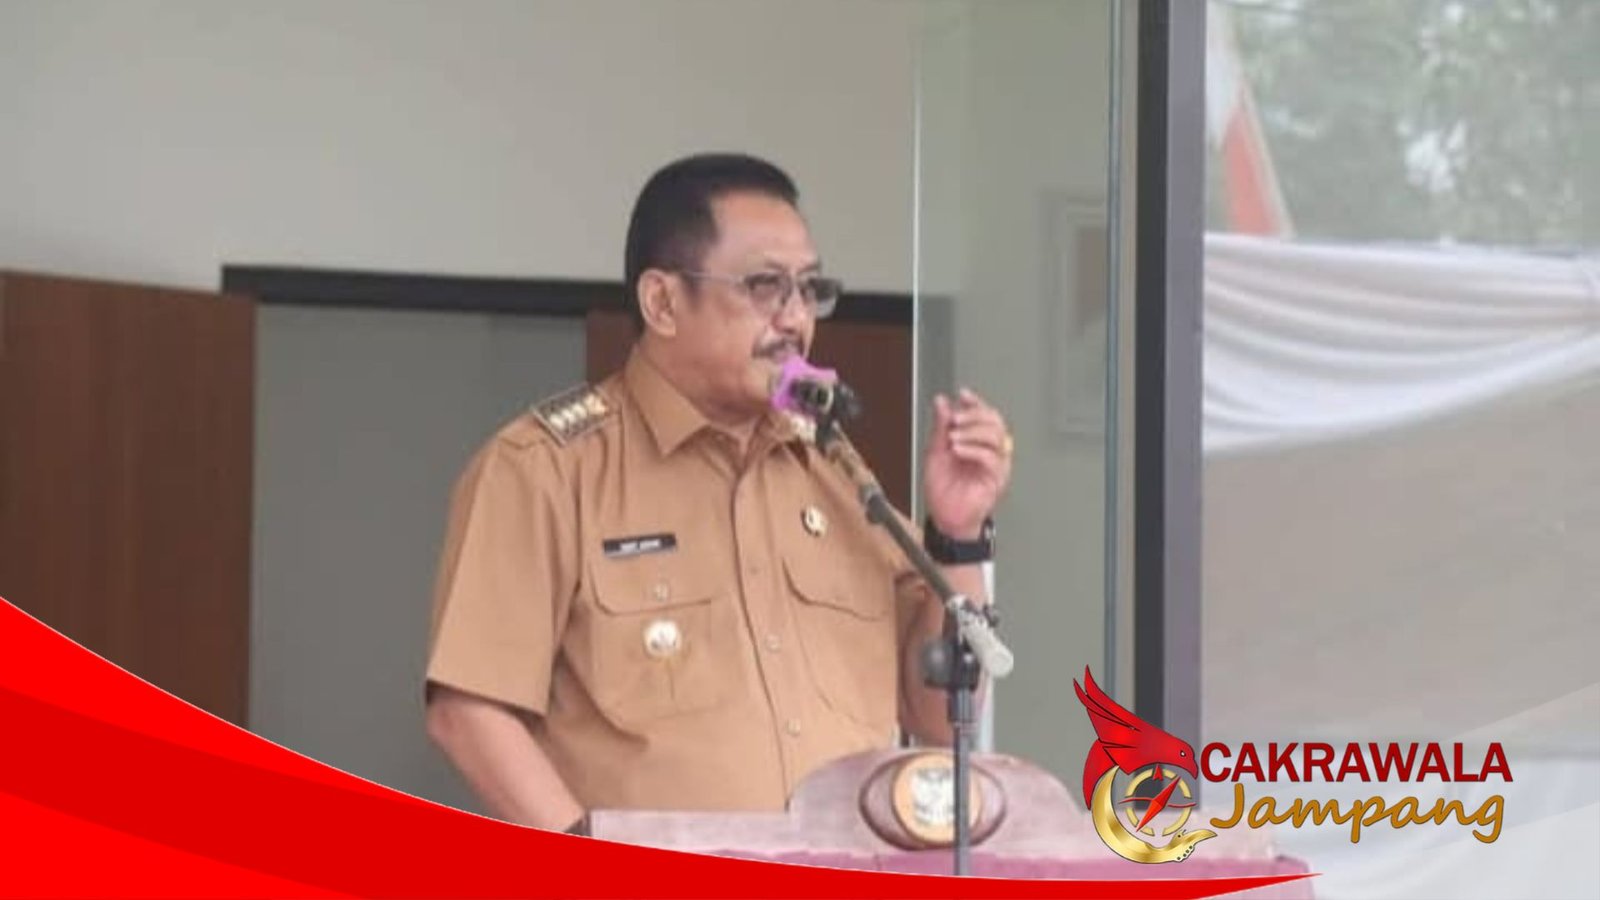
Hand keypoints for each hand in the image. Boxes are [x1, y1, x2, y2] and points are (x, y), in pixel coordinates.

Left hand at [922, 388, 1012, 539]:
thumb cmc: (943, 490)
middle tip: (955, 419)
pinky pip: (992, 458)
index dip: (975, 402)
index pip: (983, 414)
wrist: (944, 518)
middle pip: (995, 420)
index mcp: (976, 441)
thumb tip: (942, 402)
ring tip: (953, 437)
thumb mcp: (936, 452)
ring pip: (996, 436)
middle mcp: (989, 450)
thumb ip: (941, 427)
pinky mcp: (996, 479)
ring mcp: (995, 464)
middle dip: (974, 414)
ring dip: (973, 431)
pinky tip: (958, 451)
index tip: (962, 395)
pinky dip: (974, 450)